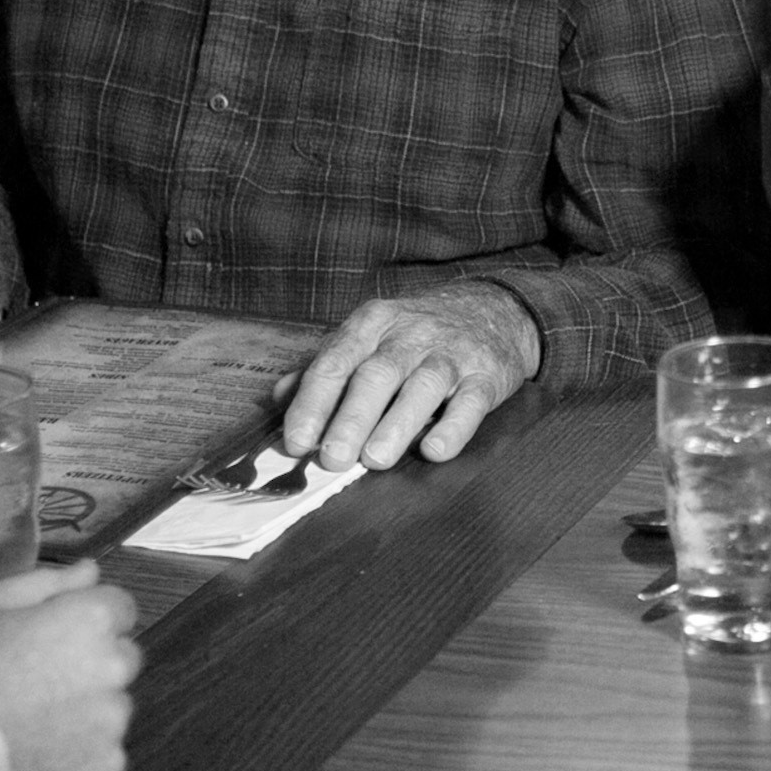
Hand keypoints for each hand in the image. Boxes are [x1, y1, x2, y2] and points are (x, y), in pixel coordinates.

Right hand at [0, 561, 139, 770]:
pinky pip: (104, 755)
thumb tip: (90, 570)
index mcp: (91, 619)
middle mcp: (115, 667)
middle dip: (90, 663)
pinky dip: (79, 758)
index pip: (119, 609)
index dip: (84, 620)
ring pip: (112, 708)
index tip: (49, 638)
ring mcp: (113, 723)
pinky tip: (37, 757)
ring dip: (87, 711)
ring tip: (31, 724)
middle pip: (120, 658)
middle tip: (35, 682)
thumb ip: (44, 584)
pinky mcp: (106, 770)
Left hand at [280, 286, 539, 470]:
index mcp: (372, 324)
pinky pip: (471, 401)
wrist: (493, 311)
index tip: (297, 442)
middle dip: (351, 418)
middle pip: (376, 374)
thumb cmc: (415, 335)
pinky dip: (453, 427)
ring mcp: (452, 353)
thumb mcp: (368, 338)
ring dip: (397, 424)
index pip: (335, 362)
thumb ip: (325, 368)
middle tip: (333, 459)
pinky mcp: (487, 374)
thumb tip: (278, 399)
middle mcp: (411, 334)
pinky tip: (434, 450)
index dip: (313, 404)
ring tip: (376, 459)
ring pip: (423, 385)